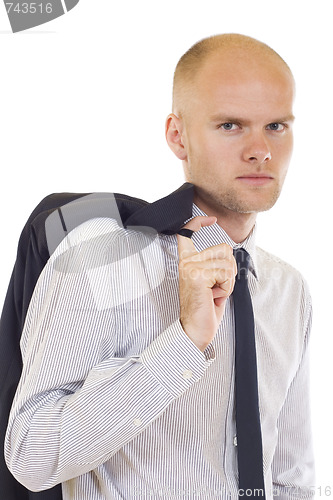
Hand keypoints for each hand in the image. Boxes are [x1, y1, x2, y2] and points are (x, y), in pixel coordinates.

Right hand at [177, 216, 236, 351]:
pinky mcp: (198, 275)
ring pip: (227, 262)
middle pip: (224, 249)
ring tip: (215, 292)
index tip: (211, 219)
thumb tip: (228, 251)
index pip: (187, 233)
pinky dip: (227, 287)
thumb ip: (215, 265)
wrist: (195, 331)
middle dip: (229, 269)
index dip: (199, 222)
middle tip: (218, 286)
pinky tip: (214, 295)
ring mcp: (191, 267)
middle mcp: (186, 262)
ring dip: (228, 281)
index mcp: (187, 262)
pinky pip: (226, 273)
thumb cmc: (204, 310)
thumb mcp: (211, 282)